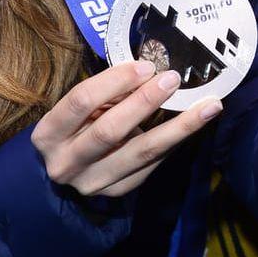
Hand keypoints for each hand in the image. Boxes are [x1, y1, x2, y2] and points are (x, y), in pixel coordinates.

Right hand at [32, 61, 221, 197]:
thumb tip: (150, 70)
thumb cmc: (76, 125)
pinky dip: (175, 141)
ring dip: (178, 127)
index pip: (81, 101)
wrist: (67, 167)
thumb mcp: (81, 108)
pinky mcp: (117, 191)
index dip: (115, 81)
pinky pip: (152, 164)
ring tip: (208, 106)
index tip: (146, 66)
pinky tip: (196, 124)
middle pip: (110, 130)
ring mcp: (92, 182)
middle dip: (145, 102)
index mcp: (48, 134)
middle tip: (174, 79)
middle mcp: (65, 162)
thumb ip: (108, 92)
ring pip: (141, 152)